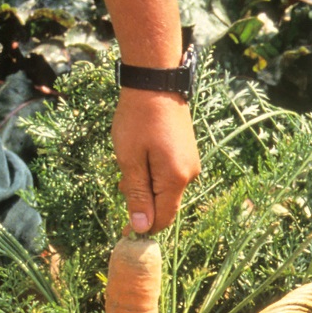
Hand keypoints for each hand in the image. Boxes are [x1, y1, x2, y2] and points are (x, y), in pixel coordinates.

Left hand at [112, 88, 200, 233]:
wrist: (155, 82)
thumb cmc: (137, 119)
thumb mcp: (130, 159)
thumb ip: (137, 194)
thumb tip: (142, 227)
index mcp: (175, 179)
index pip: (162, 219)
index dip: (143, 228)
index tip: (122, 230)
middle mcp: (189, 175)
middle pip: (165, 206)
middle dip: (142, 205)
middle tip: (120, 183)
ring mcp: (191, 163)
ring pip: (166, 191)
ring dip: (146, 188)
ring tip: (127, 166)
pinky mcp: (187, 153)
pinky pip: (170, 176)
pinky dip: (153, 176)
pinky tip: (140, 158)